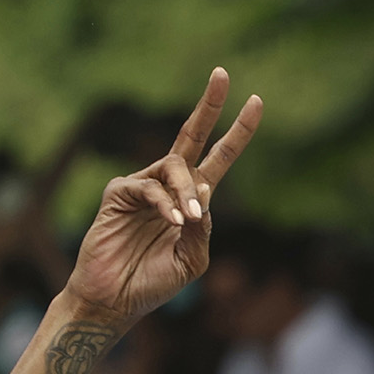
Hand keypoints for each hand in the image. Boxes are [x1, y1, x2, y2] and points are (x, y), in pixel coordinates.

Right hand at [66, 69, 261, 322]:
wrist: (116, 300)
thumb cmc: (154, 283)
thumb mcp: (193, 259)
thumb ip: (203, 228)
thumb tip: (205, 190)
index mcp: (194, 200)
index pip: (220, 158)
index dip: (238, 132)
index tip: (257, 101)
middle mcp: (170, 186)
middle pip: (192, 135)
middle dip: (210, 105)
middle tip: (222, 73)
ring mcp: (143, 186)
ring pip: (175, 166)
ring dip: (187, 191)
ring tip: (186, 220)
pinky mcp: (119, 193)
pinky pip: (148, 187)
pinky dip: (164, 203)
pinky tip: (172, 221)